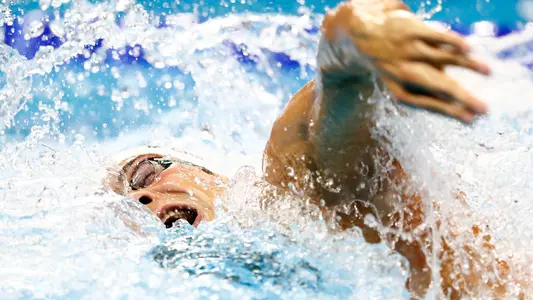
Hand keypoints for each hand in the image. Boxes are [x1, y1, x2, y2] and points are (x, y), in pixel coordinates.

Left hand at [326, 1, 489, 121]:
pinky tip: (469, 49)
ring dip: (466, 65)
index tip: (472, 119)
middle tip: (483, 108)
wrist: (363, 36)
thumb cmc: (392, 66)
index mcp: (401, 90)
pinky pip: (435, 36)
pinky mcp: (411, 31)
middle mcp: (404, 72)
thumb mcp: (403, 84)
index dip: (450, 112)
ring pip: (440, 58)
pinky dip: (452, 42)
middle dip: (460, 98)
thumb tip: (459, 110)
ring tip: (488, 71)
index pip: (430, 103)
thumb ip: (429, 94)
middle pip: (436, 86)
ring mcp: (408, 50)